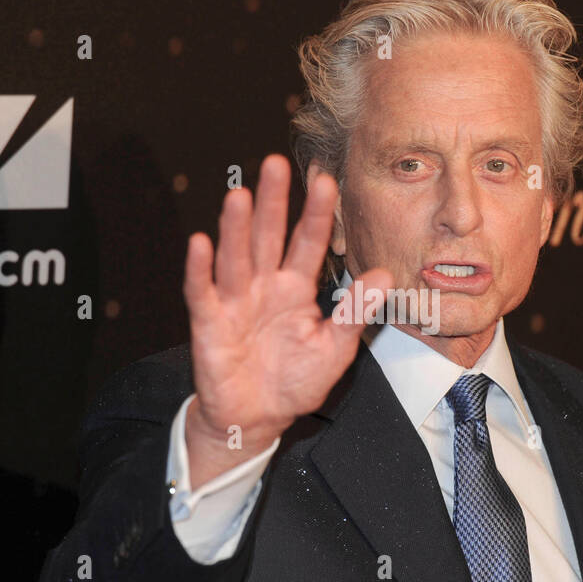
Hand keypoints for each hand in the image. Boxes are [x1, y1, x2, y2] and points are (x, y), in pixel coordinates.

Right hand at [182, 154, 391, 483]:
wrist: (258, 418)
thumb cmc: (294, 381)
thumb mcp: (335, 349)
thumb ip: (354, 313)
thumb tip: (382, 276)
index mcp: (296, 289)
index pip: (308, 242)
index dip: (316, 213)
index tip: (326, 180)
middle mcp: (264, 286)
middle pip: (268, 236)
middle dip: (273, 201)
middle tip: (276, 163)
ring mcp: (235, 301)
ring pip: (236, 256)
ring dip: (236, 227)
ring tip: (240, 195)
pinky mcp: (209, 323)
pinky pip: (203, 291)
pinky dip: (200, 269)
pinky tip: (200, 243)